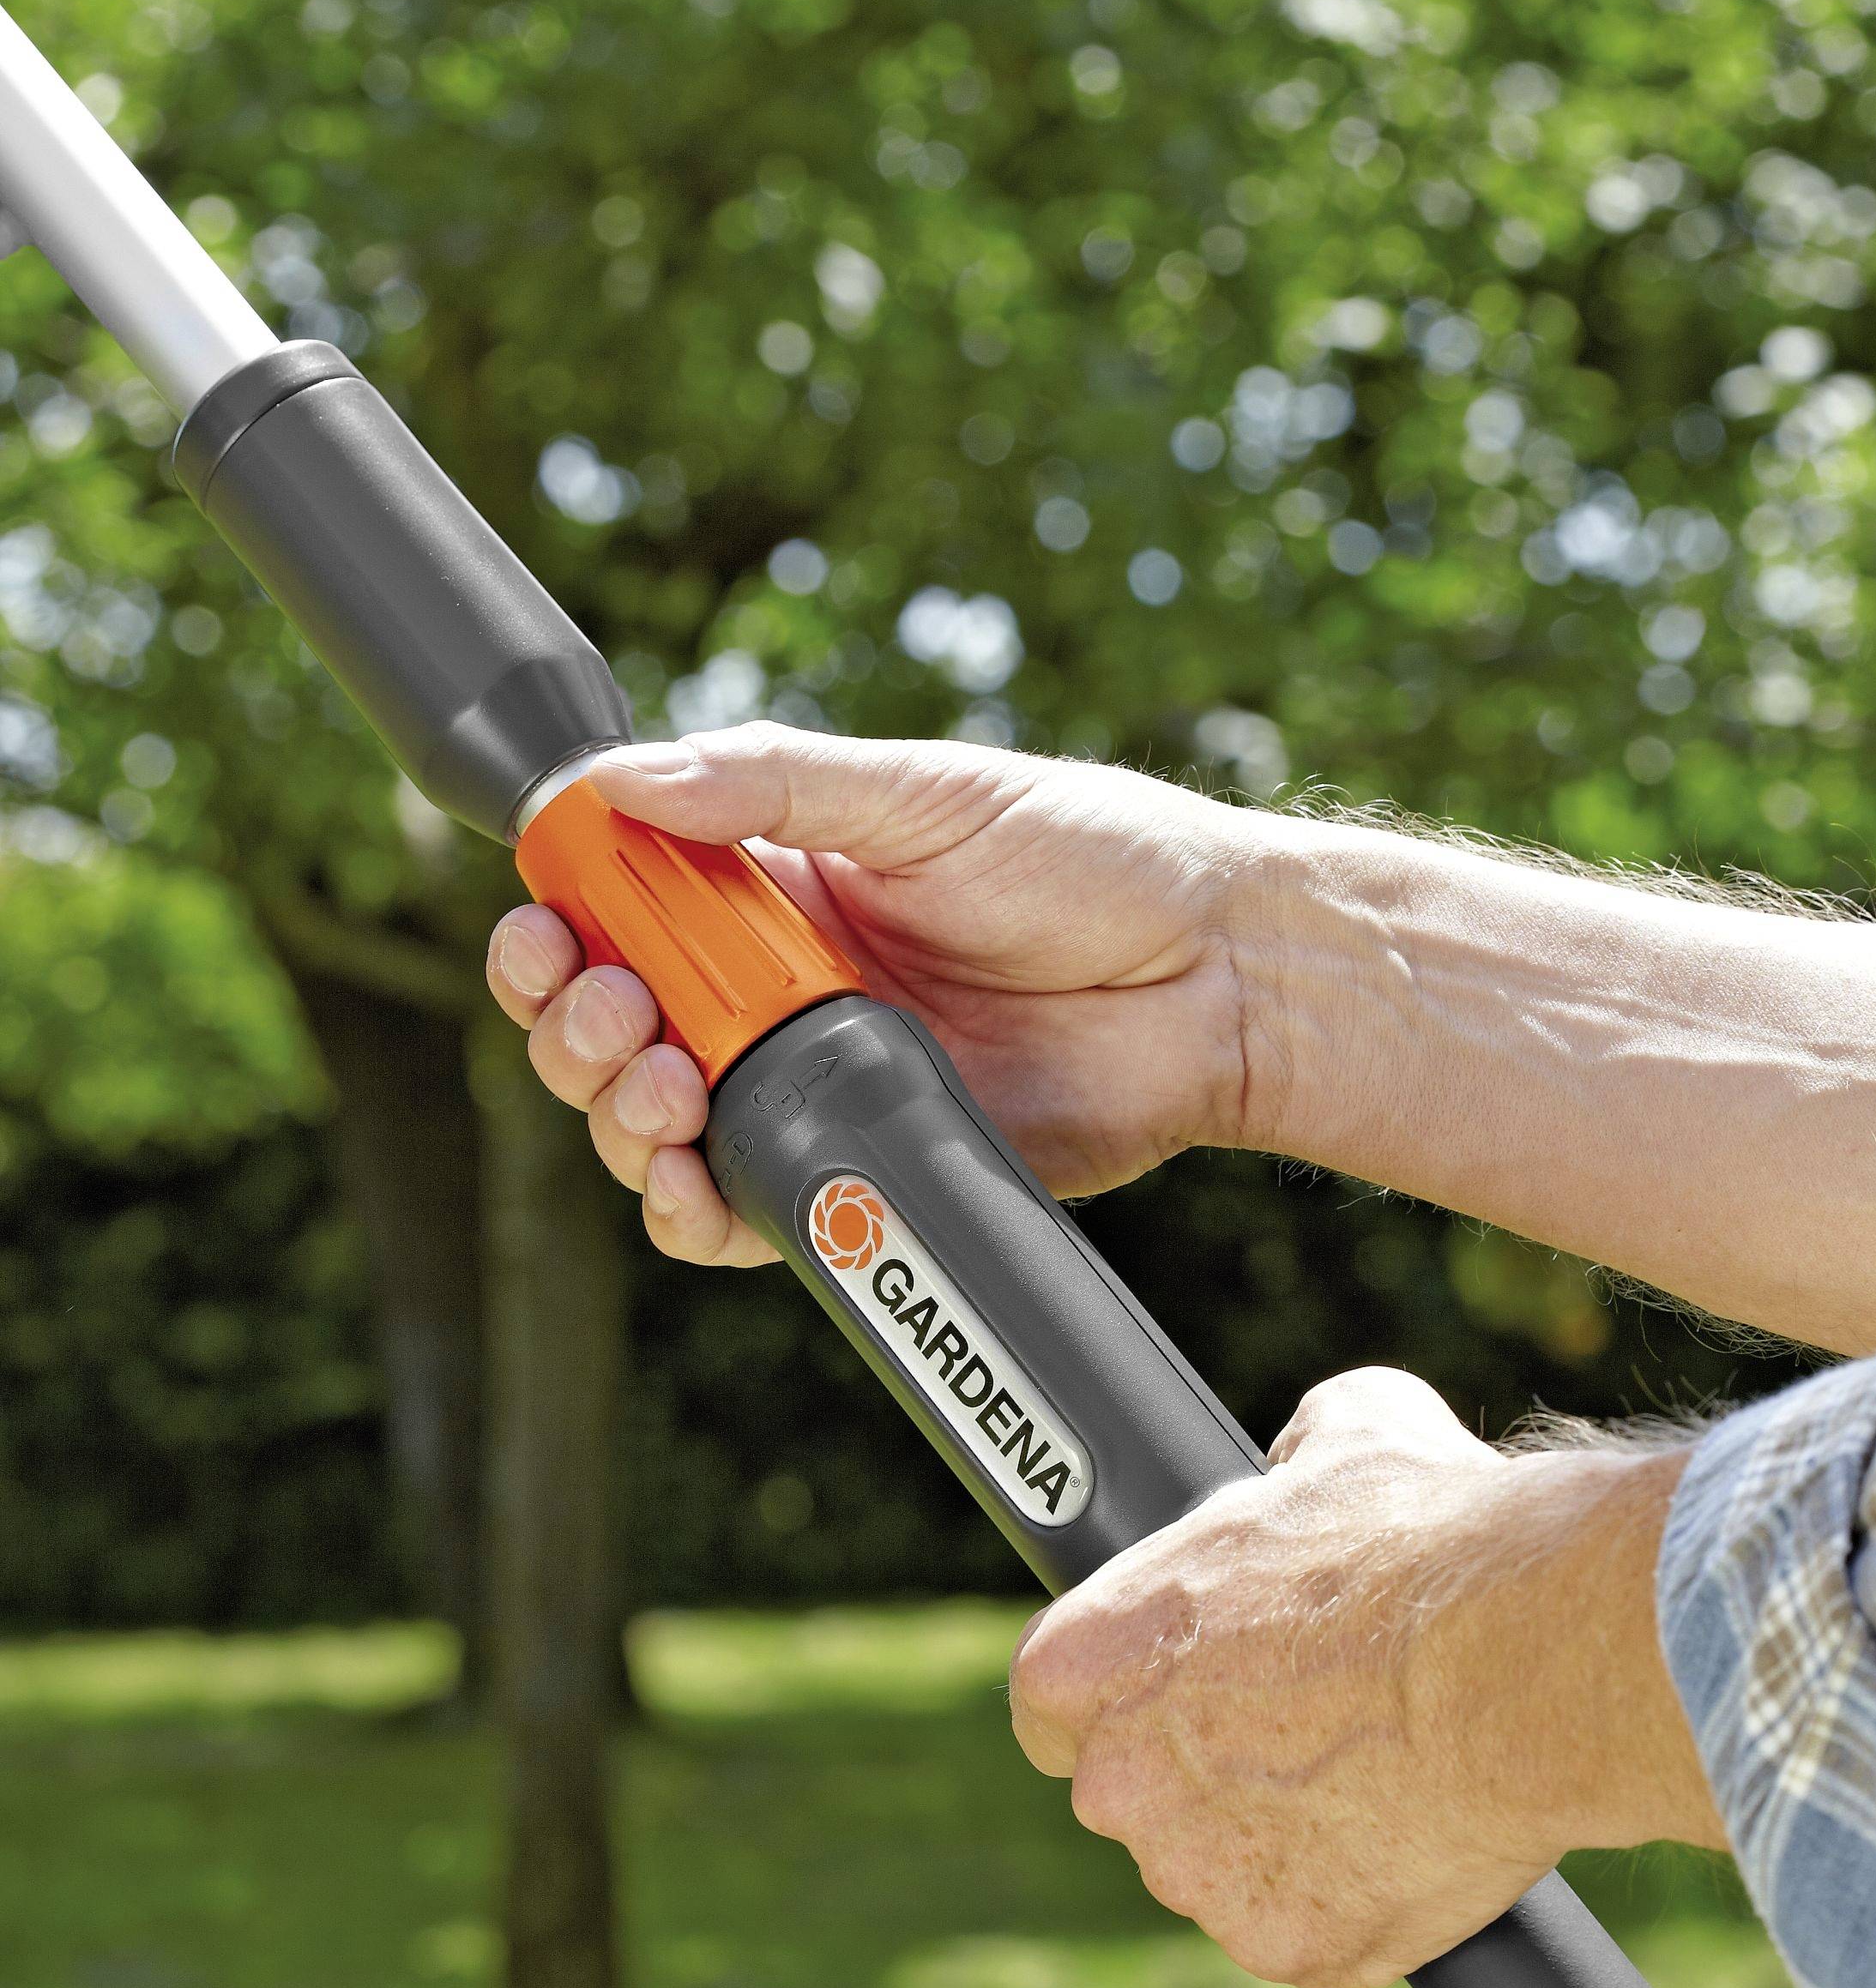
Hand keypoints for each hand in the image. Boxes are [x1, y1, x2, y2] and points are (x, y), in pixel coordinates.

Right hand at [485, 724, 1295, 1268]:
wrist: (1218, 982)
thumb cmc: (1095, 863)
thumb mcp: (925, 796)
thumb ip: (773, 785)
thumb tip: (619, 777)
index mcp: (780, 888)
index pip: (623, 908)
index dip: (560, 923)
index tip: (544, 931)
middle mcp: (780, 992)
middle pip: (614, 1026)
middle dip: (577, 1027)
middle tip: (615, 1014)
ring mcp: (817, 1086)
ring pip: (659, 1126)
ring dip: (620, 1115)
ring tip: (663, 1085)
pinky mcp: (867, 1168)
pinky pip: (746, 1210)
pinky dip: (692, 1210)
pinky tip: (687, 1182)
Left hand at [1009, 1369, 1720, 1987]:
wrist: (1526, 1660)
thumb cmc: (1427, 1543)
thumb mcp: (1344, 1435)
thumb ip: (1287, 1460)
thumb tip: (1302, 1458)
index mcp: (1091, 1661)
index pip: (1053, 1704)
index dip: (1127, 1693)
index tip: (1183, 1687)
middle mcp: (1119, 1786)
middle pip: (1141, 1794)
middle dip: (1213, 1769)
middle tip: (1314, 1721)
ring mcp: (1201, 1881)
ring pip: (1228, 1869)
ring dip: (1287, 1836)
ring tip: (1383, 1768)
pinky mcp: (1292, 1949)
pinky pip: (1311, 1932)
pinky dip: (1358, 1899)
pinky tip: (1415, 1832)